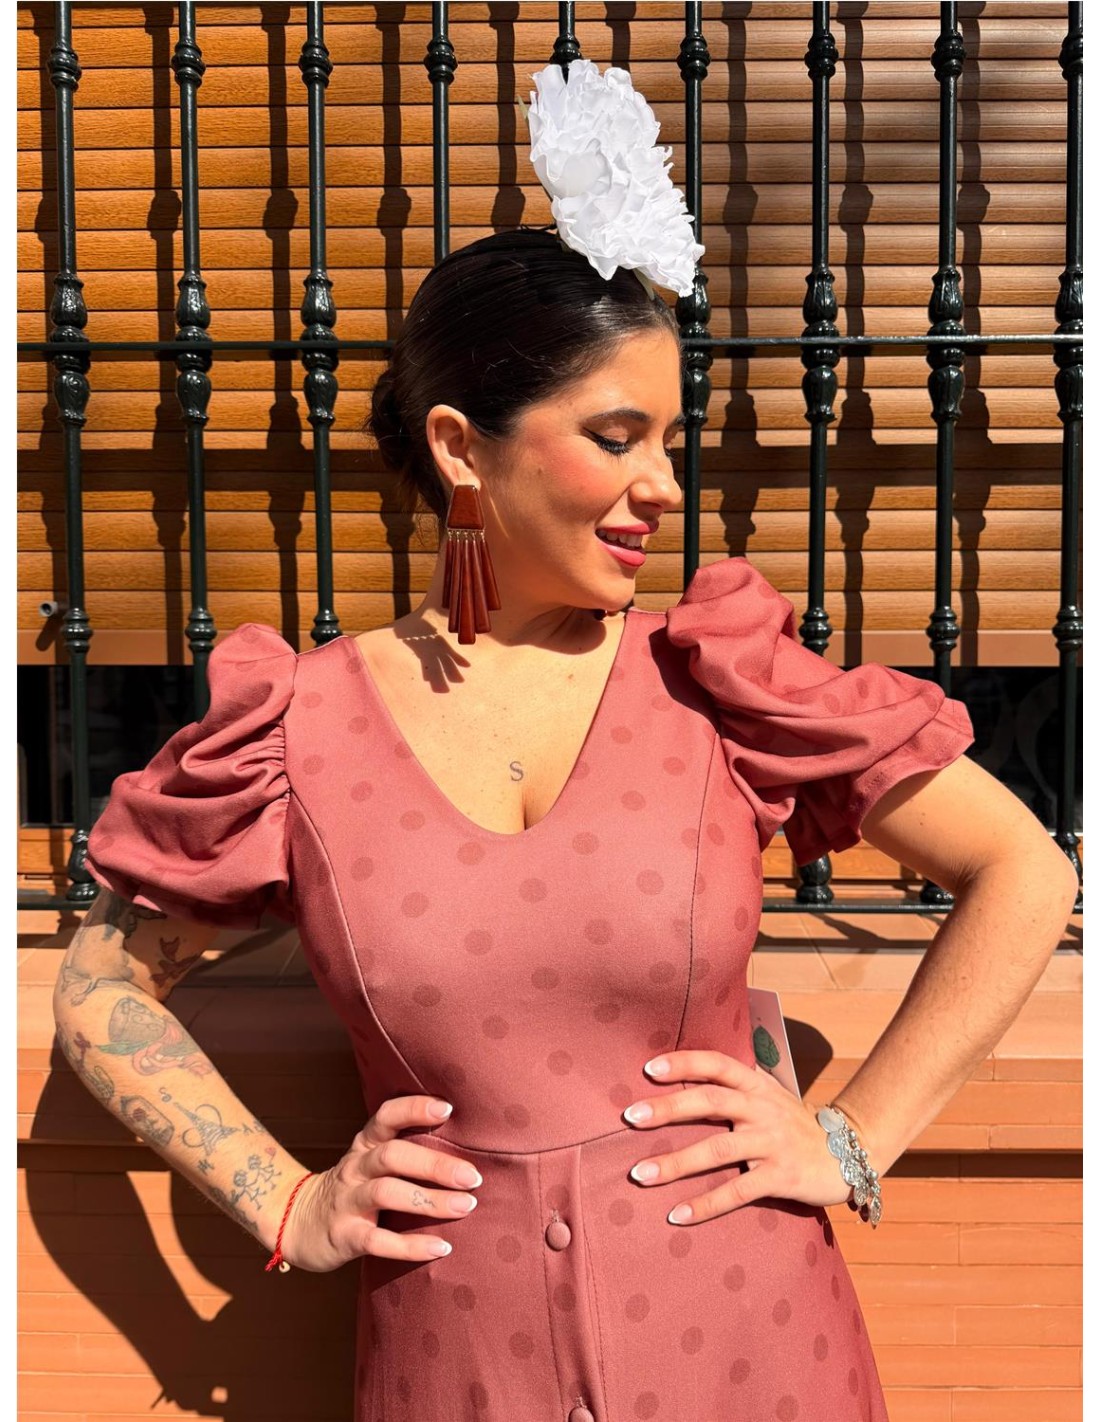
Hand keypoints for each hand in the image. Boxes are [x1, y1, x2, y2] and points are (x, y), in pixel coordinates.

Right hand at [279, 1095, 480, 1270]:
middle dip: (434, 1165)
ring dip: (429, 1201)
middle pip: (393, 1156)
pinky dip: (410, 1245)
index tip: (446, 1108)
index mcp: (365, 1144)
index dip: (413, 1109)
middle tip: (472, 1177)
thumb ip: (405, 1149)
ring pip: (386, 1193)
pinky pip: (378, 1240)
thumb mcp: (370, 1160)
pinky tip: (441, 1247)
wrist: (297, 1222)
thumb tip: (464, 1146)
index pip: (386, 1116)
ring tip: (465, 1206)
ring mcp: (348, 1201)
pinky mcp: (345, 1235)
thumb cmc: (353, 1187)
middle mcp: (356, 1167)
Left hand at [622, 1050, 852, 1224]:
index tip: (649, 1068)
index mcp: (757, 1084)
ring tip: (640, 1174)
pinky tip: (676, 1215)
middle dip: (668, 1108)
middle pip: (710, 1101)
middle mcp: (762, 1108)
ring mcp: (772, 1143)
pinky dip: (705, 1205)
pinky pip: (738, 1192)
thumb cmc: (794, 1124)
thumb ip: (735, 1086)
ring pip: (717, 1150)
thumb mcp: (769, 1095)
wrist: (850, 1152)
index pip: (717, 1063)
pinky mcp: (781, 1177)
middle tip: (630, 1117)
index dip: (684, 1063)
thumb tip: (684, 1074)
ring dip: (675, 1163)